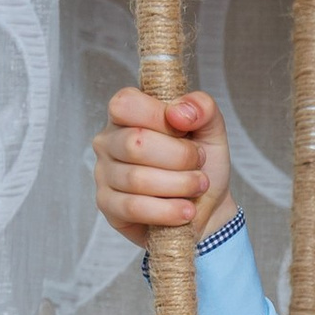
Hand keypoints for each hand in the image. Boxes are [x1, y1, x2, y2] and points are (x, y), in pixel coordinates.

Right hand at [93, 86, 231, 244]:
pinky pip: (133, 208)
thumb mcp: (211, 128)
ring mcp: (104, 174)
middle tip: (199, 165)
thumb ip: (202, 107)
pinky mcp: (108, 205)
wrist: (207, 205)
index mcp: (127, 115)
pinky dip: (167, 211)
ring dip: (179, 185)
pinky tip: (185, 210)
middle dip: (180, 157)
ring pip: (136, 179)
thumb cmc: (202, 163)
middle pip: (135, 143)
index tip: (186, 132)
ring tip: (197, 187)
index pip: (126, 104)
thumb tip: (178, 111)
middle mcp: (109, 141)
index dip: (160, 117)